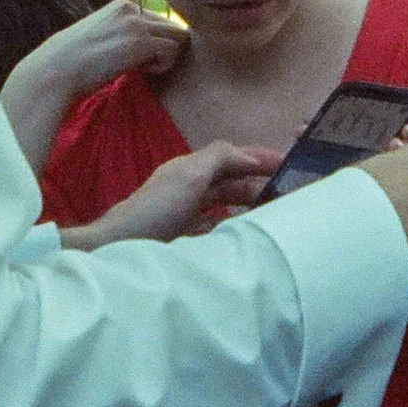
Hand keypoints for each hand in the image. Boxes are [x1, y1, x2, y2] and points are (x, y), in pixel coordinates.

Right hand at [3, 0, 188, 172]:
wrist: (55, 70)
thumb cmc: (72, 63)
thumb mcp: (100, 38)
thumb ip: (122, 35)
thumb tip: (142, 49)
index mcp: (121, 6)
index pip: (158, 20)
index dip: (154, 43)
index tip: (136, 59)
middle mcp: (131, 9)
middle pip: (172, 26)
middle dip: (164, 48)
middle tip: (144, 66)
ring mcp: (136, 24)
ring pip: (179, 36)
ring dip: (166, 56)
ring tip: (143, 69)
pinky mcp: (140, 42)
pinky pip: (173, 50)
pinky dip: (163, 65)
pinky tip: (142, 72)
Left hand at [79, 139, 285, 247]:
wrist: (117, 250)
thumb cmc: (155, 210)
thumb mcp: (188, 176)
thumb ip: (219, 158)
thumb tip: (250, 156)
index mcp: (190, 170)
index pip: (231, 157)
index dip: (258, 158)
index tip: (290, 163)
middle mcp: (188, 188)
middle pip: (230, 181)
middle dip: (258, 183)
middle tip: (290, 194)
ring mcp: (185, 215)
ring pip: (225, 204)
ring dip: (249, 204)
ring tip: (274, 213)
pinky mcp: (183, 239)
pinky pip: (216, 228)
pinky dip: (233, 227)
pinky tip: (245, 234)